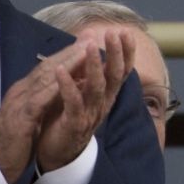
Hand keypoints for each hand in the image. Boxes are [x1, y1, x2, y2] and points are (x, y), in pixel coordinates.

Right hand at [0, 40, 98, 183]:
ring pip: (44, 78)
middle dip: (70, 51)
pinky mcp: (19, 120)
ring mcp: (18, 104)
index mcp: (23, 91)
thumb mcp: (29, 116)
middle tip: (90, 37)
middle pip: (47, 66)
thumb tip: (60, 88)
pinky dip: (53, 89)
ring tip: (86, 51)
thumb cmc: (13, 142)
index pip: (47, 68)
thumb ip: (41, 101)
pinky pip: (38, 101)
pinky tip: (68, 80)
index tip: (86, 43)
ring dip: (66, 63)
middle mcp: (20, 92)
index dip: (67, 54)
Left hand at [35, 28, 134, 171]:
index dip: (126, 52)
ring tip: (90, 46)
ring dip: (94, 66)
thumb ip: (85, 63)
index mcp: (106, 93)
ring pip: (97, 88)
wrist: (57, 152)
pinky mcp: (74, 124)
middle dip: (115, 54)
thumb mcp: (80, 86)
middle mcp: (102, 102)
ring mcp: (90, 114)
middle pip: (114, 76)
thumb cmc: (69, 115)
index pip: (121, 70)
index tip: (125, 32)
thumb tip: (89, 34)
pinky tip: (60, 70)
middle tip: (113, 33)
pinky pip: (73, 104)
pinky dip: (67, 86)